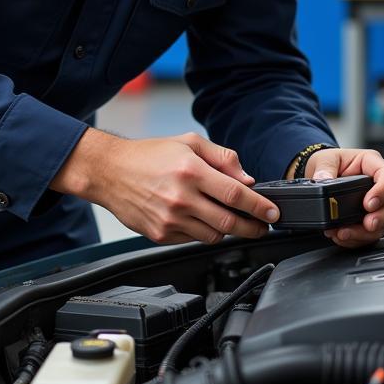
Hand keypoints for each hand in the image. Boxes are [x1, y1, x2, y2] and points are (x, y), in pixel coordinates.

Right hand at [51, 128, 279, 244]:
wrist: (110, 171)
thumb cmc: (149, 155)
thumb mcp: (188, 143)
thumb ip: (222, 158)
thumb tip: (247, 178)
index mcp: (190, 171)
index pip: (235, 194)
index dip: (259, 206)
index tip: (273, 213)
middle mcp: (181, 198)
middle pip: (229, 222)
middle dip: (253, 227)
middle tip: (263, 226)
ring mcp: (170, 219)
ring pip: (213, 235)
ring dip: (229, 231)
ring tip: (233, 221)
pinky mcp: (160, 234)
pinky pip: (193, 240)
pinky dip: (204, 233)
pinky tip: (202, 220)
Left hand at [303, 148, 383, 248]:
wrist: (317, 175)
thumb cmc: (328, 162)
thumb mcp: (324, 159)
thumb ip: (324, 169)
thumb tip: (323, 179)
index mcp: (371, 164)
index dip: (383, 191)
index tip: (368, 204)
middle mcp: (377, 184)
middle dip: (381, 218)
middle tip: (367, 224)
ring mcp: (375, 204)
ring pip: (383, 223)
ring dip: (365, 233)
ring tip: (344, 233)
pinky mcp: (367, 219)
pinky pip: (369, 234)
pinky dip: (355, 239)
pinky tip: (341, 236)